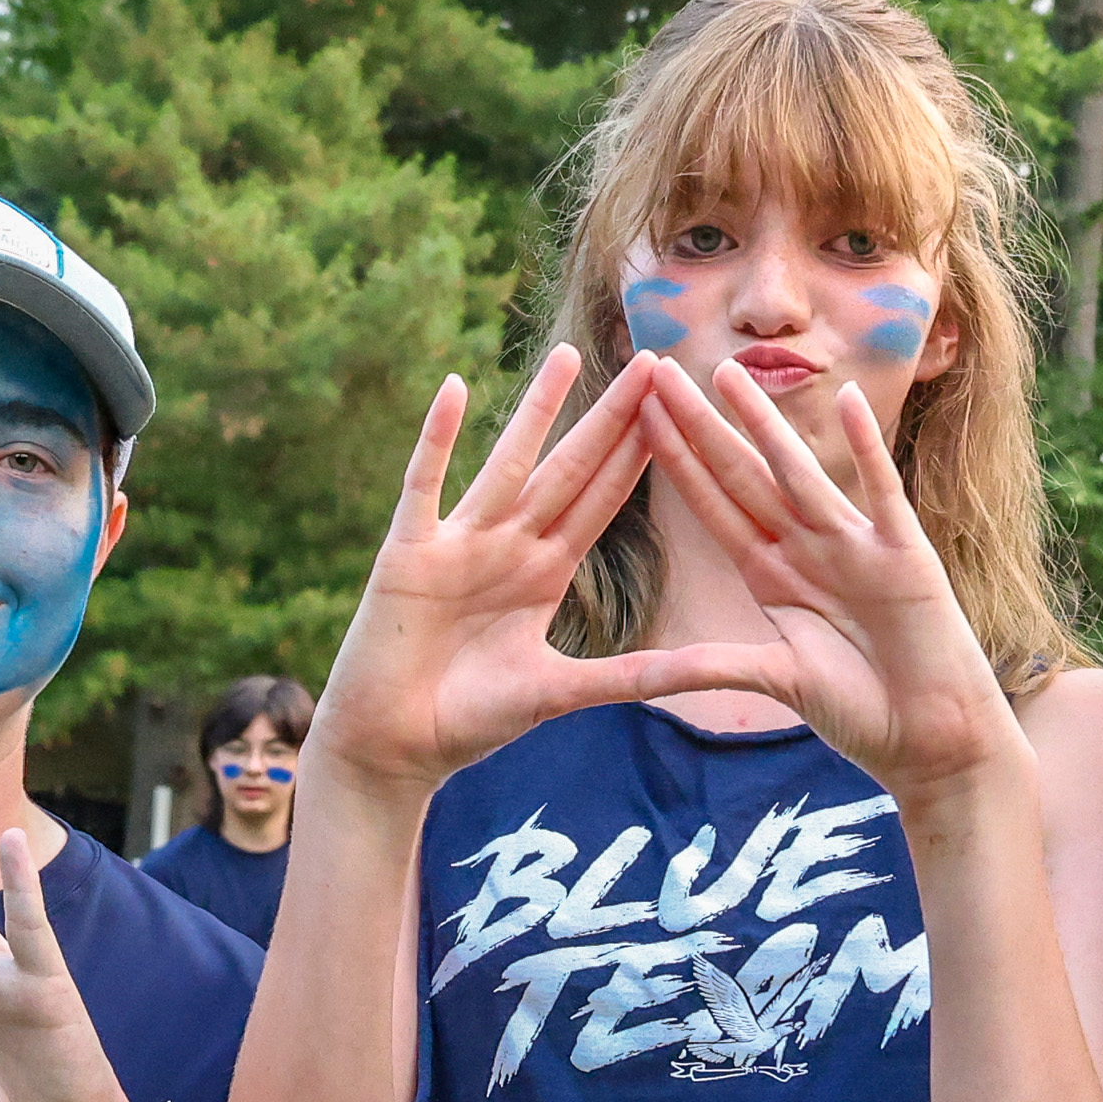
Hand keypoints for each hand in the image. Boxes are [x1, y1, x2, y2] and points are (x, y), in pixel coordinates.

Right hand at [309, 352, 783, 793]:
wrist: (392, 746)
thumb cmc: (468, 721)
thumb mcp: (560, 693)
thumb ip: (632, 677)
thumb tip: (710, 672)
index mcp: (543, 574)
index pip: (602, 502)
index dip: (639, 455)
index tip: (679, 409)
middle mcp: (506, 547)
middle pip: (569, 470)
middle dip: (612, 419)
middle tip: (654, 363)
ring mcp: (457, 543)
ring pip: (507, 463)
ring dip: (537, 410)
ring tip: (570, 355)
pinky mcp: (408, 553)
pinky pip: (425, 485)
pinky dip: (436, 439)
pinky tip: (452, 387)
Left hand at [635, 362, 1020, 801]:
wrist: (935, 737)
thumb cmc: (863, 712)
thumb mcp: (777, 682)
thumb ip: (709, 667)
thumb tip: (632, 680)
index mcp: (773, 576)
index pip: (713, 506)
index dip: (676, 463)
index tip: (637, 418)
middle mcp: (809, 549)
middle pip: (744, 476)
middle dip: (702, 427)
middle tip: (660, 372)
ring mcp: (856, 546)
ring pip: (799, 472)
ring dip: (764, 424)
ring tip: (726, 374)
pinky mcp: (905, 555)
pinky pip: (881, 493)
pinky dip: (868, 450)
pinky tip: (849, 402)